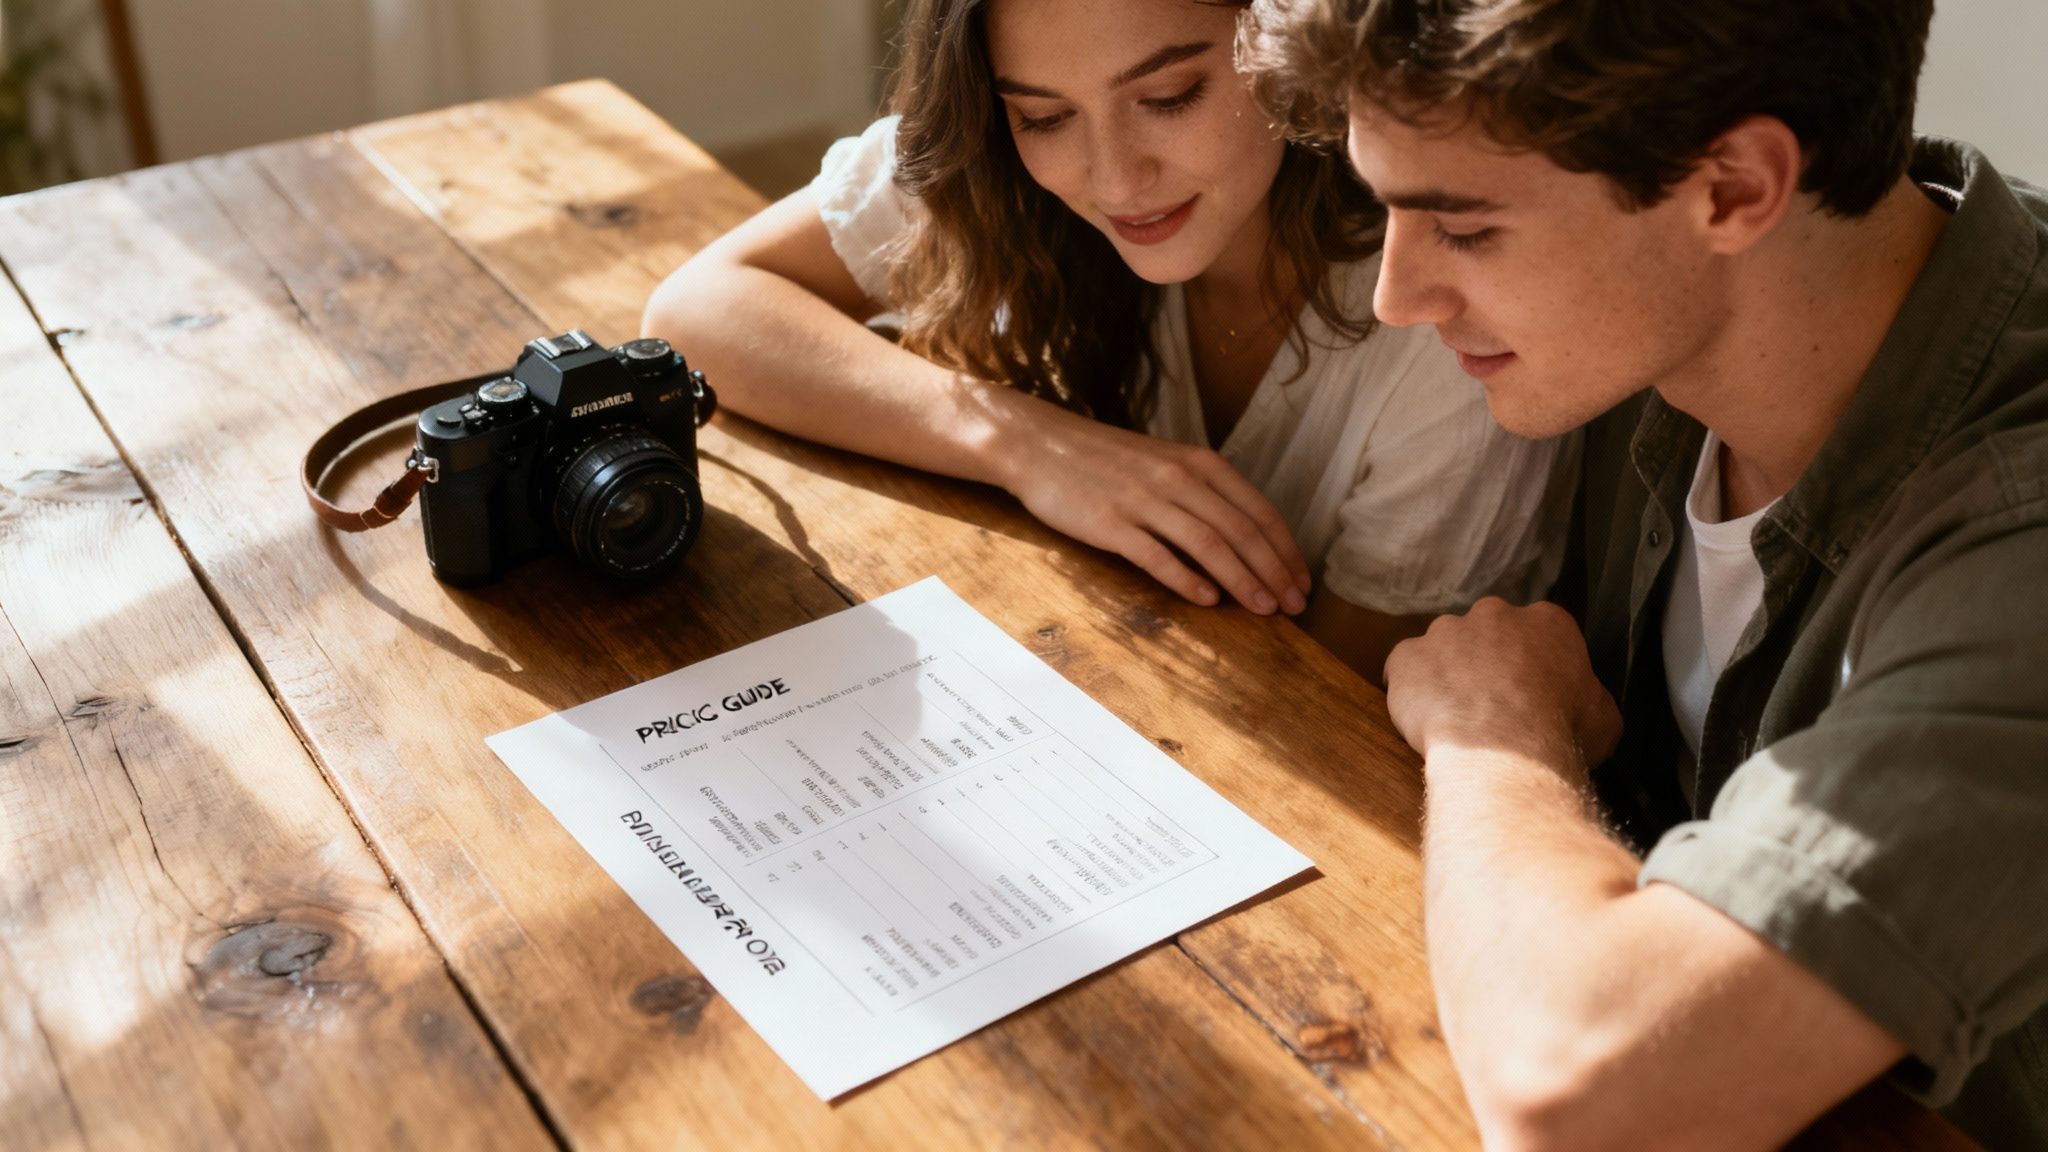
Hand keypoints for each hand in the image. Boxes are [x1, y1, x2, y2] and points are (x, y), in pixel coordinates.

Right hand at [990, 399, 1310, 614]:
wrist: (1039, 445)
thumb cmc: (1106, 461)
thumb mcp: (1164, 462)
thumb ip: (1202, 494)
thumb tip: (1244, 542)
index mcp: (1198, 462)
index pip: (1258, 511)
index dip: (1286, 550)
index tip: (1302, 583)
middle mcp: (1178, 477)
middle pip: (1241, 531)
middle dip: (1274, 572)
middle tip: (1294, 607)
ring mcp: (1144, 499)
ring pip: (1208, 544)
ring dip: (1242, 580)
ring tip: (1264, 610)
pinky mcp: (1110, 523)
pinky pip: (1157, 556)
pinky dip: (1187, 580)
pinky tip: (1208, 601)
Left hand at [1383, 599, 1620, 772]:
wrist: (1504, 753)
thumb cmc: (1561, 736)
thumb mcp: (1603, 719)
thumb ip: (1590, 698)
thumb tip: (1585, 705)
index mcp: (1547, 622)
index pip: (1538, 633)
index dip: (1532, 665)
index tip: (1530, 693)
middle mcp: (1494, 614)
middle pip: (1488, 632)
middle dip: (1487, 661)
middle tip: (1491, 705)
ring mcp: (1445, 631)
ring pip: (1443, 647)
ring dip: (1447, 673)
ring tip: (1455, 718)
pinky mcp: (1407, 656)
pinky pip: (1403, 668)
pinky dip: (1409, 688)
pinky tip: (1422, 719)